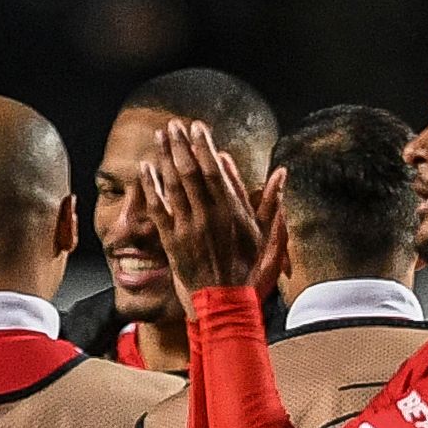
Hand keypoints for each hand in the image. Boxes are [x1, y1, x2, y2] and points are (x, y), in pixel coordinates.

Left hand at [143, 120, 287, 306]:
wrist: (222, 303)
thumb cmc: (247, 272)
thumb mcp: (268, 238)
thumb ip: (272, 204)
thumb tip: (282, 173)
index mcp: (232, 213)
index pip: (215, 171)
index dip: (204, 146)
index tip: (198, 127)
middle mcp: (208, 216)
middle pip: (191, 172)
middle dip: (181, 145)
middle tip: (174, 124)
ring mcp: (187, 227)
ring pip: (173, 185)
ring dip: (165, 157)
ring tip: (160, 136)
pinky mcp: (170, 240)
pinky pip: (157, 207)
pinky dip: (151, 186)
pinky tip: (145, 167)